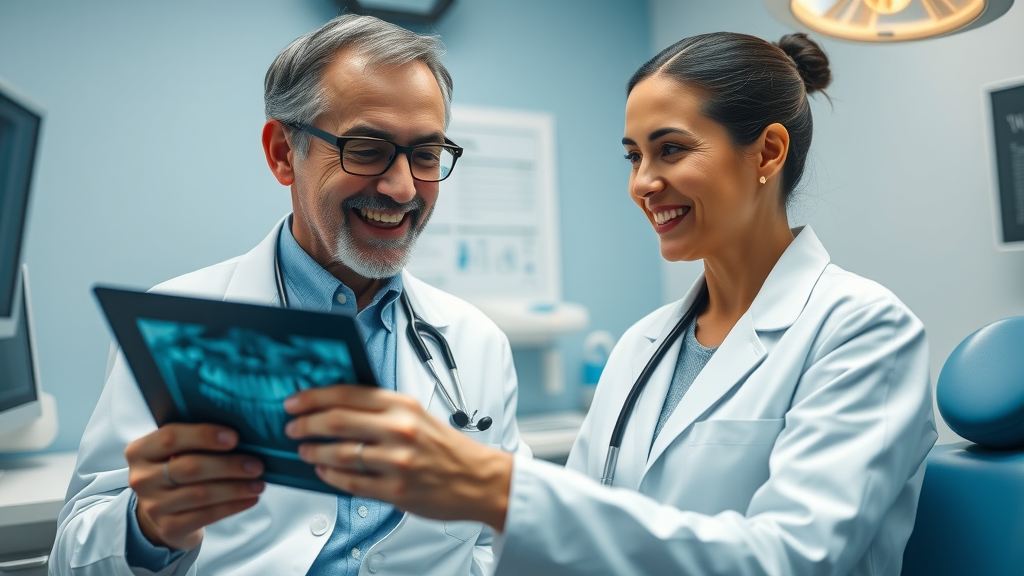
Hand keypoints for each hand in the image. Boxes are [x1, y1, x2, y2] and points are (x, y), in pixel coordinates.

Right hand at [124, 423, 265, 550]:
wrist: (162, 512)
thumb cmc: (177, 470)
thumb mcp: (176, 451)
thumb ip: (196, 438)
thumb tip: (242, 428)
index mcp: (140, 451)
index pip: (171, 437)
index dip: (204, 435)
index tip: (235, 437)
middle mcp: (141, 478)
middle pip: (190, 467)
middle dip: (229, 465)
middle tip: (257, 465)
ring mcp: (153, 506)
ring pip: (201, 494)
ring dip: (236, 488)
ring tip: (259, 483)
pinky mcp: (169, 527)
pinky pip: (206, 515)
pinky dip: (233, 506)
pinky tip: (250, 499)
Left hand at [284, 386, 512, 529]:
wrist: (478, 479)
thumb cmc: (447, 448)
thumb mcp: (417, 414)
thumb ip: (381, 408)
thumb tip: (336, 405)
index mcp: (403, 405)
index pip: (347, 394)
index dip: (313, 397)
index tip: (295, 402)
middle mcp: (399, 430)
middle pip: (337, 421)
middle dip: (306, 424)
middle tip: (293, 427)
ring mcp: (397, 461)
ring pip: (340, 453)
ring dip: (314, 451)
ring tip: (305, 450)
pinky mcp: (395, 490)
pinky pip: (351, 482)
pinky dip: (331, 475)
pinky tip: (324, 470)